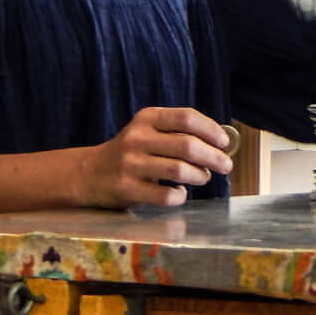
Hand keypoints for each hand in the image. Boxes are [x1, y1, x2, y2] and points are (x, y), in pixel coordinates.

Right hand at [79, 107, 234, 209]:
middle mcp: (137, 138)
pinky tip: (179, 193)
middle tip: (225, 166)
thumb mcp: (148, 131)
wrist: (89, 173)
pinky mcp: (126, 189)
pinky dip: (179, 196)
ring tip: (203, 177)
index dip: (211, 130)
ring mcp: (130, 164)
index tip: (225, 143)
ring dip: (200, 176)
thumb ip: (178, 132)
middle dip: (213, 157)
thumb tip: (221, 142)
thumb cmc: (131, 152)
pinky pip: (165, 196)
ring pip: (179, 170)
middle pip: (187, 146)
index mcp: (147, 118)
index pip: (186, 118)